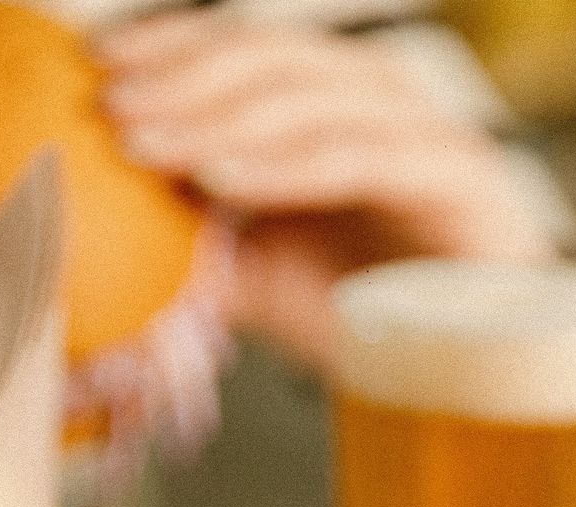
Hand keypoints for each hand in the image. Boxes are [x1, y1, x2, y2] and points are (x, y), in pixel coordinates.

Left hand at [100, 14, 557, 373]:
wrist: (479, 389)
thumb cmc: (380, 331)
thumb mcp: (268, 281)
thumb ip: (205, 248)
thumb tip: (113, 240)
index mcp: (340, 105)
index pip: (247, 50)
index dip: (172, 48)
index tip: (97, 70)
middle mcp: (382, 100)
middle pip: (269, 57)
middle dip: (181, 75)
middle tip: (108, 105)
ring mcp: (422, 129)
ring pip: (304, 96)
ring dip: (213, 114)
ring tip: (142, 141)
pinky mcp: (453, 172)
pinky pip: (350, 154)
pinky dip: (277, 163)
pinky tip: (215, 177)